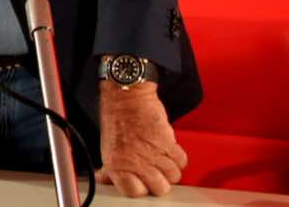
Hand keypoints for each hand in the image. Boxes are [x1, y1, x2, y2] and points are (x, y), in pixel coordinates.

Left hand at [97, 82, 187, 196]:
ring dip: (170, 169)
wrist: (126, 97)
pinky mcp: (167, 142)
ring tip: (162, 158)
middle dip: (160, 181)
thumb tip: (107, 181)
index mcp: (117, 165)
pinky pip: (181, 161)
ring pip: (174, 176)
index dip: (141, 187)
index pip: (135, 192)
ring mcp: (153, 153)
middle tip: (155, 171)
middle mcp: (135, 162)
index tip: (142, 181)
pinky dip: (178, 157)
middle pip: (160, 188)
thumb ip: (111, 169)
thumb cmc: (116, 120)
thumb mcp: (108, 148)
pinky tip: (169, 150)